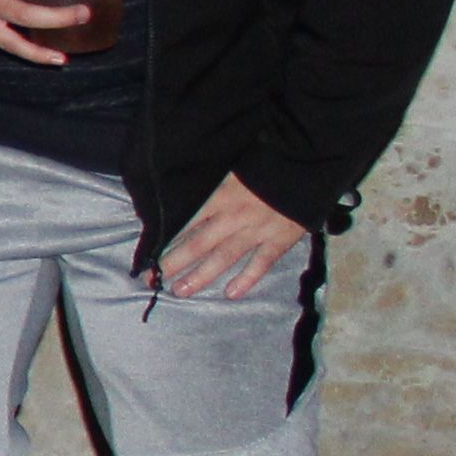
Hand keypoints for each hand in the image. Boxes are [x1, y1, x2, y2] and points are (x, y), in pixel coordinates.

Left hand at [149, 174, 312, 300]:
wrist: (307, 163)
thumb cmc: (267, 161)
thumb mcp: (232, 165)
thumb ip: (210, 182)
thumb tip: (181, 193)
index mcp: (220, 196)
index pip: (185, 222)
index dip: (165, 238)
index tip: (148, 252)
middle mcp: (234, 217)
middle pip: (198, 244)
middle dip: (173, 263)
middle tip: (153, 279)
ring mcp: (257, 231)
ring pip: (224, 258)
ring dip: (201, 276)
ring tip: (180, 290)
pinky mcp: (279, 239)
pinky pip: (260, 263)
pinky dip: (246, 279)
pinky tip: (230, 294)